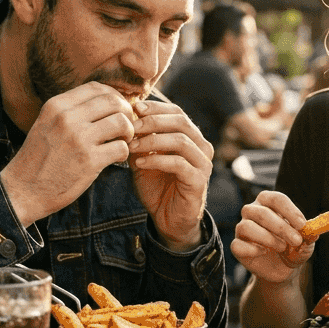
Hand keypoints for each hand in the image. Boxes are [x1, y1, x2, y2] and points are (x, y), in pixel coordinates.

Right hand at [1, 82, 135, 224]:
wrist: (23, 191)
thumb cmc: (38, 159)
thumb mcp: (46, 124)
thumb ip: (69, 112)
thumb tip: (103, 101)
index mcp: (56, 106)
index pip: (96, 88)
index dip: (113, 96)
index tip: (116, 110)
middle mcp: (67, 118)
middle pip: (113, 101)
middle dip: (126, 113)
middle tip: (125, 127)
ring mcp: (79, 139)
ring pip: (121, 122)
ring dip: (128, 132)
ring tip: (122, 142)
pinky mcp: (89, 161)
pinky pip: (121, 148)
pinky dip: (124, 153)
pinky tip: (115, 159)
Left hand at [128, 100, 211, 249]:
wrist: (168, 219)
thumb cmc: (157, 187)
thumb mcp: (144, 158)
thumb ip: (139, 140)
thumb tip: (125, 118)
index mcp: (191, 137)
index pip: (177, 112)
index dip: (156, 108)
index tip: (134, 108)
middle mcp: (202, 147)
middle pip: (180, 122)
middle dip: (152, 121)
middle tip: (131, 126)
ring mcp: (203, 164)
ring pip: (180, 140)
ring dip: (153, 140)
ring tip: (132, 145)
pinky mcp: (198, 181)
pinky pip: (179, 164)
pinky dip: (157, 160)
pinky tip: (140, 162)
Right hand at [231, 190, 310, 282]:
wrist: (283, 268)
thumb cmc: (293, 248)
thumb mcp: (305, 242)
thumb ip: (308, 236)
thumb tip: (312, 233)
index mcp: (268, 203)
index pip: (275, 199)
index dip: (289, 210)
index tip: (302, 225)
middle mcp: (252, 212)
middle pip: (261, 212)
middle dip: (281, 227)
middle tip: (296, 240)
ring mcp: (242, 228)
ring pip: (246, 226)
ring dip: (268, 238)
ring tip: (282, 247)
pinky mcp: (237, 246)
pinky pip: (238, 245)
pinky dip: (252, 249)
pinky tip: (264, 252)